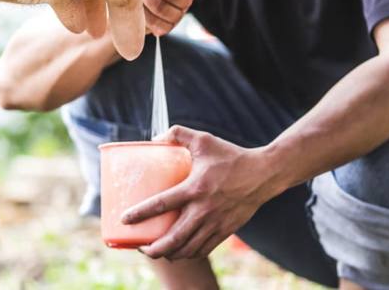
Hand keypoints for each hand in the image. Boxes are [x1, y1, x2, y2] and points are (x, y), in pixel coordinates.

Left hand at [121, 126, 283, 259]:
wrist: (264, 174)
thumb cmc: (231, 156)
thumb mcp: (204, 140)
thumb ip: (178, 134)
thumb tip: (155, 138)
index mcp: (195, 188)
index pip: (162, 204)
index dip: (140, 214)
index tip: (125, 220)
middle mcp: (204, 210)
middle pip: (173, 239)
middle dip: (153, 249)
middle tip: (140, 247)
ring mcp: (215, 223)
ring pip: (187, 249)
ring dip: (169, 254)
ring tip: (156, 251)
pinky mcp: (225, 231)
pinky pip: (203, 249)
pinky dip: (188, 254)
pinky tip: (179, 251)